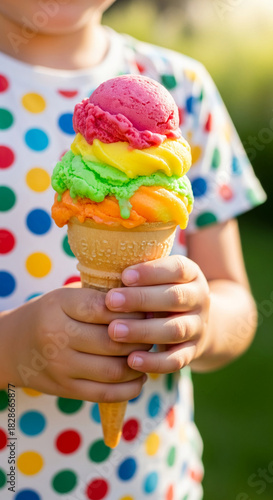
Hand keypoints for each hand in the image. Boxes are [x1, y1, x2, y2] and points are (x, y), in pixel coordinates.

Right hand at [1, 286, 148, 401]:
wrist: (13, 345)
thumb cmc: (52, 314)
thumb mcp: (68, 296)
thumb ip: (100, 296)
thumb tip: (147, 301)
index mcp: (59, 306)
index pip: (104, 308)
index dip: (133, 309)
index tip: (149, 307)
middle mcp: (57, 336)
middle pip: (113, 341)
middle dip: (142, 337)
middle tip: (154, 332)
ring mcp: (61, 366)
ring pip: (114, 370)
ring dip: (139, 363)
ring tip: (148, 353)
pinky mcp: (66, 389)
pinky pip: (106, 394)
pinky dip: (130, 388)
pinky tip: (138, 376)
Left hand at [106, 255, 210, 373]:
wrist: (194, 323)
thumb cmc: (161, 293)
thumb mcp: (158, 279)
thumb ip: (139, 276)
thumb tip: (102, 270)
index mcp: (191, 274)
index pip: (176, 269)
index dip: (151, 272)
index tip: (124, 276)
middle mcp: (199, 299)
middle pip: (175, 297)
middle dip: (141, 299)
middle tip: (110, 301)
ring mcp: (198, 326)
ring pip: (175, 329)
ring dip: (143, 331)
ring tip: (114, 331)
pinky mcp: (193, 352)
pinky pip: (176, 360)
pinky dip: (154, 362)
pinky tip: (131, 360)